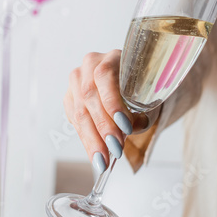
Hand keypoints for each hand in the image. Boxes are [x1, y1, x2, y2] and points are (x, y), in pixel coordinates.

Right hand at [63, 50, 149, 172]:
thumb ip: (138, 114)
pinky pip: (74, 120)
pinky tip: (95, 155)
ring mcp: (76, 81)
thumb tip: (124, 132)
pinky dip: (86, 139)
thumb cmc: (140, 92)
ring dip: (93, 138)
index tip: (125, 126)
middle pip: (90, 96)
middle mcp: (90, 64)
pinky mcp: (70, 97)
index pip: (105, 76)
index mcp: (112, 56)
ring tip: (103, 160)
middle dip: (104, 127)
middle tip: (115, 149)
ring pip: (79, 111)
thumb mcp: (146, 100)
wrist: (130, 87)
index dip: (112, 102)